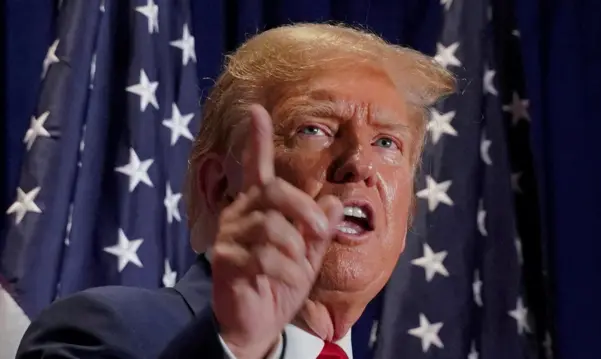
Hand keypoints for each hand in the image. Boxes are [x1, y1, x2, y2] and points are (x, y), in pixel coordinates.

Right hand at [210, 105, 342, 358]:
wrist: (258, 323)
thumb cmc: (281, 283)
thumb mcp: (309, 255)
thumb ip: (319, 229)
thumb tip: (335, 200)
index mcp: (260, 208)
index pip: (258, 168)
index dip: (258, 140)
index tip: (257, 110)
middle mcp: (241, 214)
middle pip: (274, 191)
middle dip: (303, 209)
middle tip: (319, 231)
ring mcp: (230, 235)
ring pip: (271, 225)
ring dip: (295, 250)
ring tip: (298, 269)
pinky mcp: (225, 260)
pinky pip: (262, 256)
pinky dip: (284, 270)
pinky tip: (285, 280)